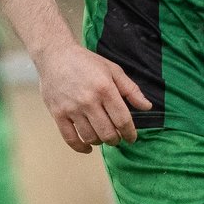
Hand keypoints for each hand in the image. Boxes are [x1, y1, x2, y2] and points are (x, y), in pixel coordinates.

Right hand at [33, 44, 151, 153]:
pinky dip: (80, 147)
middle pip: (107, 133)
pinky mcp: (57, 114)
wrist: (56, 55)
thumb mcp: (113, 70)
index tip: (132, 138)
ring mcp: (71, 108)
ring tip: (102, 137)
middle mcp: (88, 101)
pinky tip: (88, 147)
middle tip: (117, 138)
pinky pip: (70, 138)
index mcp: (105, 89)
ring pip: (90, 137)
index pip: (122, 120)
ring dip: (100, 142)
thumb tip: (147, 107)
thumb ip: (131, 90)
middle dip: (116, 140)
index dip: (130, 133)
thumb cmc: (86, 62)